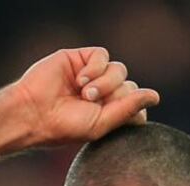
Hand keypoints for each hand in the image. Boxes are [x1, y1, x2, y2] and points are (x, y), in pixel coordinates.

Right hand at [5, 47, 159, 145]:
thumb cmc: (64, 126)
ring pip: (119, 70)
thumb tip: (156, 96)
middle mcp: (104, 93)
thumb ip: (129, 109)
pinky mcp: (81, 58)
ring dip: (105, 83)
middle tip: (91, 103)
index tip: (110, 117)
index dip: (130, 109)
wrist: (32, 112)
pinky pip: (103, 55)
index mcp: (110, 112)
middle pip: (130, 87)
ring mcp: (93, 75)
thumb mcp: (101, 123)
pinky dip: (95, 68)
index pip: (137, 105)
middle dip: (114, 96)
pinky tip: (80, 80)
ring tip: (84, 93)